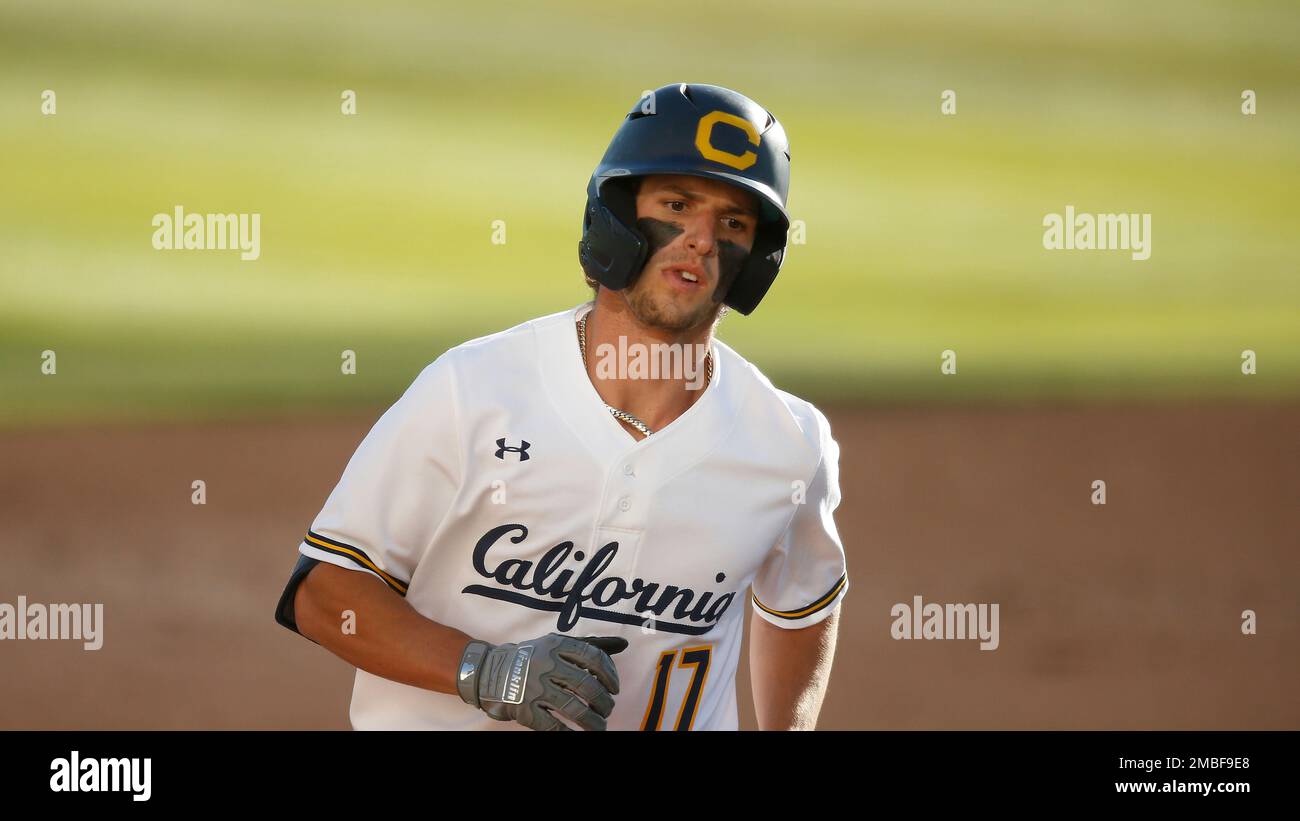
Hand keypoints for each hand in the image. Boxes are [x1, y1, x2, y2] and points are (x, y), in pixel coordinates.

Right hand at [456, 633, 627, 730]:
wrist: (490, 672)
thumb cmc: (532, 658)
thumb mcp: (557, 644)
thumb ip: (590, 645)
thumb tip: (623, 645)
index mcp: (557, 646)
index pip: (594, 659)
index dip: (610, 675)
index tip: (615, 688)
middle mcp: (547, 665)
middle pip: (587, 686)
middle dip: (604, 702)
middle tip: (607, 709)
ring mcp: (535, 688)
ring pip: (574, 709)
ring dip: (593, 722)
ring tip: (600, 727)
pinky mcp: (526, 709)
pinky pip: (553, 726)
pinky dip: (569, 734)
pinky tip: (578, 736)